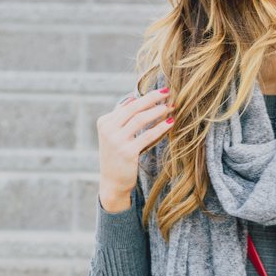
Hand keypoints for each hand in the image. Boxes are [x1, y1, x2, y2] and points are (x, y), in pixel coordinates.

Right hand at [97, 87, 173, 212]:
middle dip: (152, 98)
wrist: (112, 183)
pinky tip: (170, 122)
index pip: (128, 106)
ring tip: (171, 106)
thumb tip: (132, 97)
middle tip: (168, 92)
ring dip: (157, 111)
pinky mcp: (127, 152)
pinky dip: (160, 127)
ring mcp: (117, 141)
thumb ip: (121, 116)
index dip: (146, 98)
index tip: (160, 93)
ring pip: (140, 120)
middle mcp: (108, 130)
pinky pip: (147, 135)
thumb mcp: (114, 135)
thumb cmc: (116, 158)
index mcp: (104, 122)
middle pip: (134, 109)